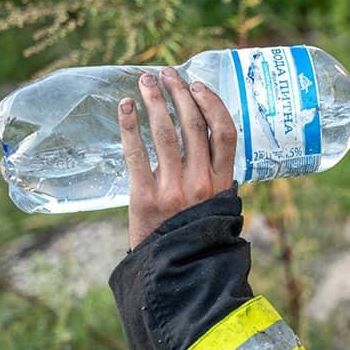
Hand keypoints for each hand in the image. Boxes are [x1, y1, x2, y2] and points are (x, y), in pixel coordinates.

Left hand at [119, 67, 237, 249]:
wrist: (175, 276)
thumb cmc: (194, 240)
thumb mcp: (217, 209)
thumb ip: (216, 180)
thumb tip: (210, 146)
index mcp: (221, 184)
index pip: (224, 133)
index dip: (211, 103)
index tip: (196, 85)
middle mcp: (200, 183)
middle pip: (193, 125)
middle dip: (179, 93)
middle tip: (167, 73)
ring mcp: (173, 190)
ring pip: (166, 133)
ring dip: (155, 101)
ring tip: (146, 82)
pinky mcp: (145, 197)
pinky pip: (136, 153)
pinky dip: (130, 126)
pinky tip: (125, 107)